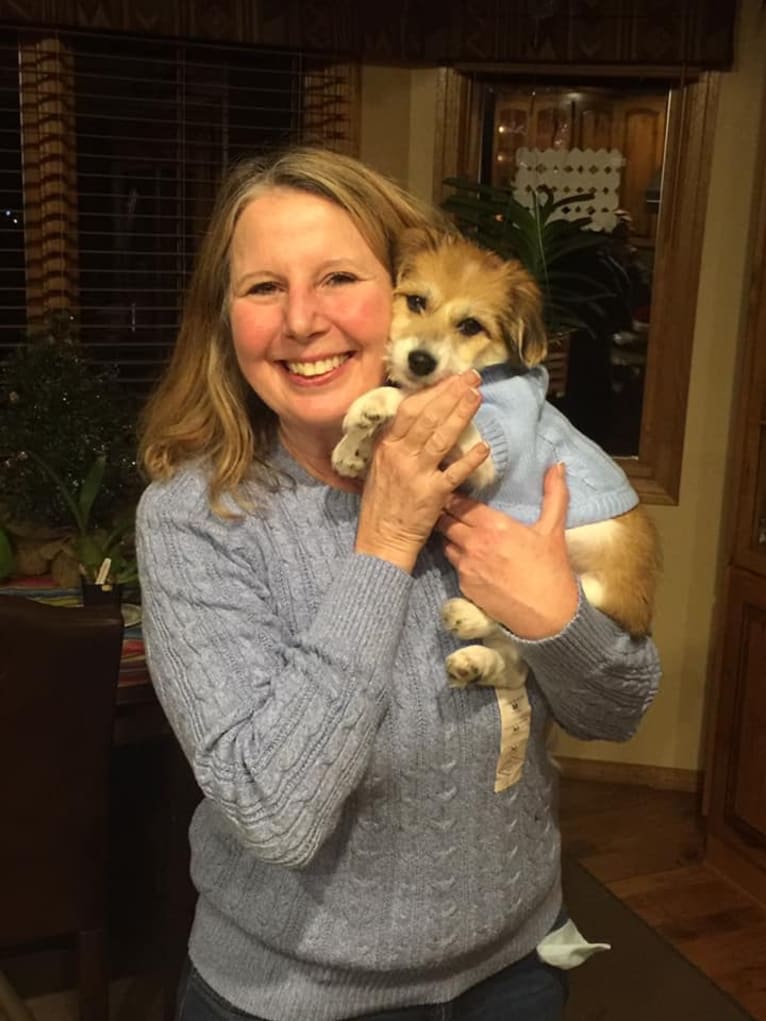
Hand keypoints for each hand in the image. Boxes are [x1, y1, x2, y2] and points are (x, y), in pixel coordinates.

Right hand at [355, 371, 489, 572]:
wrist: (380, 541)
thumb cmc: (381, 506)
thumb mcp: (378, 468)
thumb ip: (394, 445)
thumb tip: (413, 421)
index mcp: (386, 446)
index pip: (410, 409)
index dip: (432, 391)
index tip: (450, 378)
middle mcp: (400, 455)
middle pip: (428, 417)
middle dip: (451, 393)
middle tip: (472, 376)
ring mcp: (416, 474)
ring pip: (441, 437)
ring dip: (461, 415)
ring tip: (477, 396)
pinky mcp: (432, 494)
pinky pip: (454, 473)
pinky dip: (469, 459)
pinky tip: (483, 446)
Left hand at [435, 463, 578, 638]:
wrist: (548, 617)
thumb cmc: (552, 571)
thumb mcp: (553, 530)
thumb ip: (554, 494)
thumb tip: (558, 465)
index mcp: (494, 526)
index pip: (460, 502)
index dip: (454, 494)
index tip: (451, 487)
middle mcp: (475, 544)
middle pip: (445, 520)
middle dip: (444, 511)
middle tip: (444, 504)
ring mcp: (466, 566)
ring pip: (445, 542)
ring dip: (449, 535)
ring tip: (454, 530)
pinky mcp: (464, 586)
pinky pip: (453, 565)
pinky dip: (457, 558)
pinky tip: (467, 556)